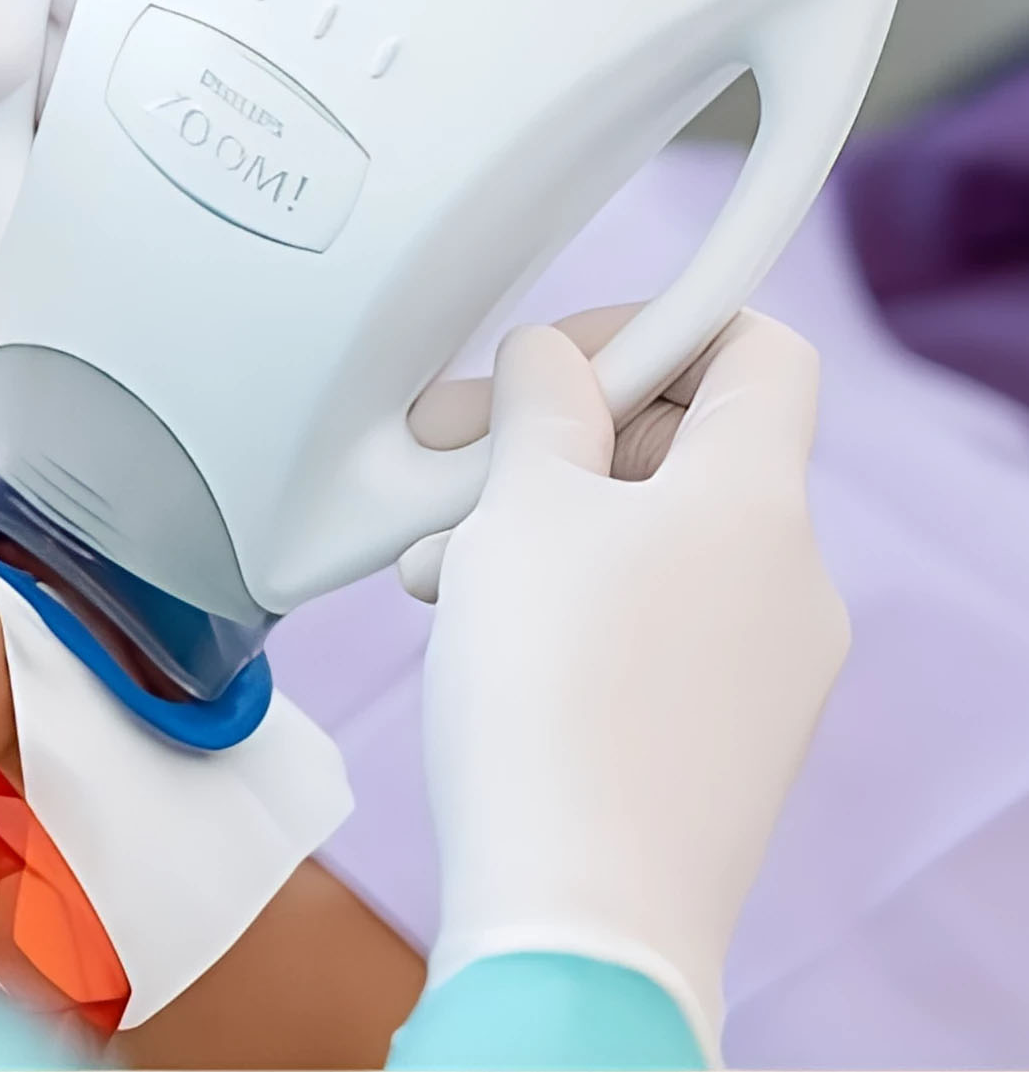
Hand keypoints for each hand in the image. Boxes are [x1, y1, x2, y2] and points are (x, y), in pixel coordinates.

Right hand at [415, 316, 847, 1054]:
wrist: (577, 910)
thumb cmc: (552, 705)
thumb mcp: (521, 508)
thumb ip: (541, 408)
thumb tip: (555, 365)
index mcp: (757, 501)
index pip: (755, 346)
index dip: (653, 325)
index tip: (559, 359)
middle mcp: (788, 580)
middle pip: (688, 443)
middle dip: (564, 435)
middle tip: (463, 454)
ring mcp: (764, 666)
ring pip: (655, 535)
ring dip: (547, 521)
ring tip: (448, 562)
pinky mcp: (724, 734)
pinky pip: (654, 621)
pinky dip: (572, 600)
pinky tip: (485, 631)